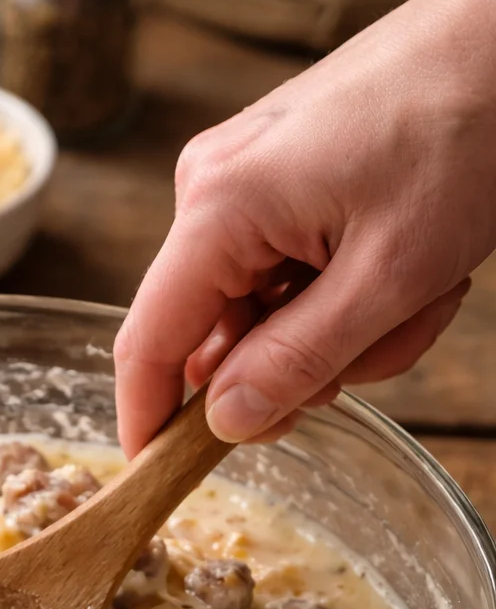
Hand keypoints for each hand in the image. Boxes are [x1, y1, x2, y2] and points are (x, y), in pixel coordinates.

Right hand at [114, 0, 495, 453]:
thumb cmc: (459, 132)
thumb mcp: (388, 278)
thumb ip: (297, 362)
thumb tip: (226, 424)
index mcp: (219, 208)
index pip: (149, 343)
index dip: (149, 420)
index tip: (157, 477)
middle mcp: (213, 191)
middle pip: (221, 336)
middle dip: (305, 363)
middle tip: (382, 344)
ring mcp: (245, 181)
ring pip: (268, 312)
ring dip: (344, 329)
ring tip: (420, 290)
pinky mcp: (278, 178)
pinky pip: (293, 274)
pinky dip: (350, 291)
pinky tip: (408, 266)